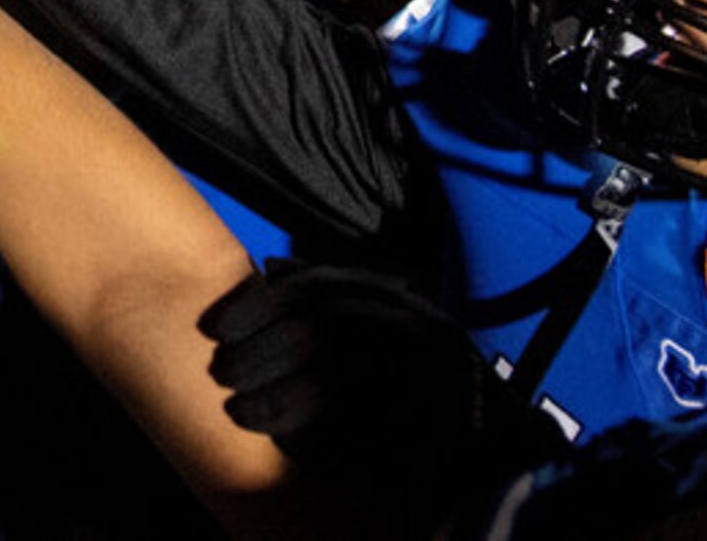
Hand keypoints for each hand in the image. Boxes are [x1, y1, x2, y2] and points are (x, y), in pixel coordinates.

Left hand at [199, 259, 541, 480]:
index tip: (216, 327)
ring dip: (279, 393)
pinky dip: (319, 427)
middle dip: (261, 350)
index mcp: (393, 299)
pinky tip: (284, 439)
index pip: (314, 287)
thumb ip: (331, 296)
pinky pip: (362, 418)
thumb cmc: (419, 383)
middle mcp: (412, 323)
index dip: (259, 303)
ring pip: (334, 370)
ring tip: (241, 411)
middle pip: (318, 326)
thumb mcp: (376, 326)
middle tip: (223, 374)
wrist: (490, 442)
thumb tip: (273, 264)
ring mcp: (426, 367)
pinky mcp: (432, 415)